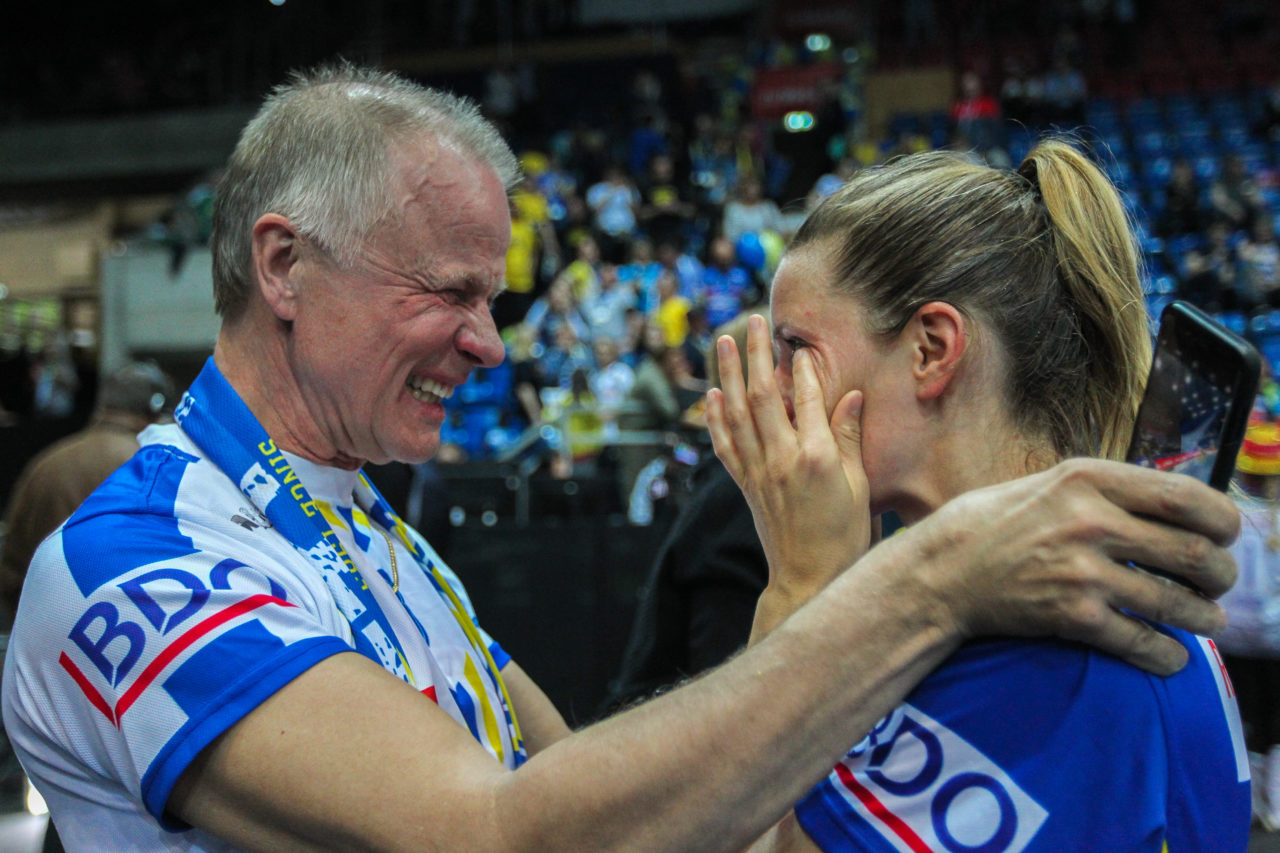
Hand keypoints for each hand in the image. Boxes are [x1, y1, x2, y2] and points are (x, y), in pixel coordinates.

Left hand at [705, 314, 870, 623]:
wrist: (809, 578)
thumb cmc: (845, 535)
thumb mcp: (860, 487)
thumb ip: (849, 439)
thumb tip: (849, 397)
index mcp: (817, 457)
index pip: (807, 399)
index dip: (803, 369)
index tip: (799, 345)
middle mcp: (781, 459)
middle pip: (763, 395)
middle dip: (756, 355)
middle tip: (752, 322)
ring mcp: (758, 471)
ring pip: (737, 413)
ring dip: (727, 374)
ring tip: (721, 343)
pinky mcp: (745, 485)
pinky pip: (725, 445)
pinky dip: (715, 418)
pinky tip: (712, 396)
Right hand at [875, 457, 1239, 674]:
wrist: (941, 572)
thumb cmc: (996, 524)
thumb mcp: (1051, 484)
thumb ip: (1109, 491)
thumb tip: (1179, 508)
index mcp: (1088, 478)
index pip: (1187, 497)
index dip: (1222, 521)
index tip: (1224, 536)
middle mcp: (1090, 521)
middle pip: (1193, 553)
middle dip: (1221, 575)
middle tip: (1217, 584)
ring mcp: (1082, 571)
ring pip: (1177, 602)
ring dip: (1204, 618)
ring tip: (1207, 620)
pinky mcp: (1072, 616)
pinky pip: (1142, 641)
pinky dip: (1166, 655)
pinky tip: (1170, 655)